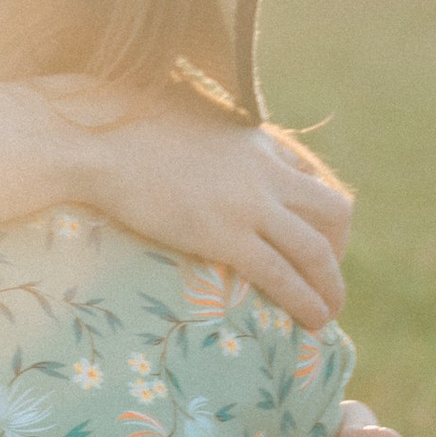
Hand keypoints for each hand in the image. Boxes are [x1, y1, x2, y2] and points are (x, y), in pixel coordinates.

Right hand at [50, 96, 352, 333]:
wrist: (97, 140)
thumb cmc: (122, 124)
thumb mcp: (182, 115)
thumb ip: (206, 131)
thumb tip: (194, 138)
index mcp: (254, 140)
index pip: (311, 175)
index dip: (318, 213)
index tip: (311, 238)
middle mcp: (265, 170)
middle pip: (333, 210)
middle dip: (338, 248)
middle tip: (321, 276)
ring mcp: (248, 203)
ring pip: (318, 249)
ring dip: (331, 286)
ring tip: (329, 313)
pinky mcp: (225, 234)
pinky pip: (282, 274)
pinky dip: (305, 300)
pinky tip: (312, 321)